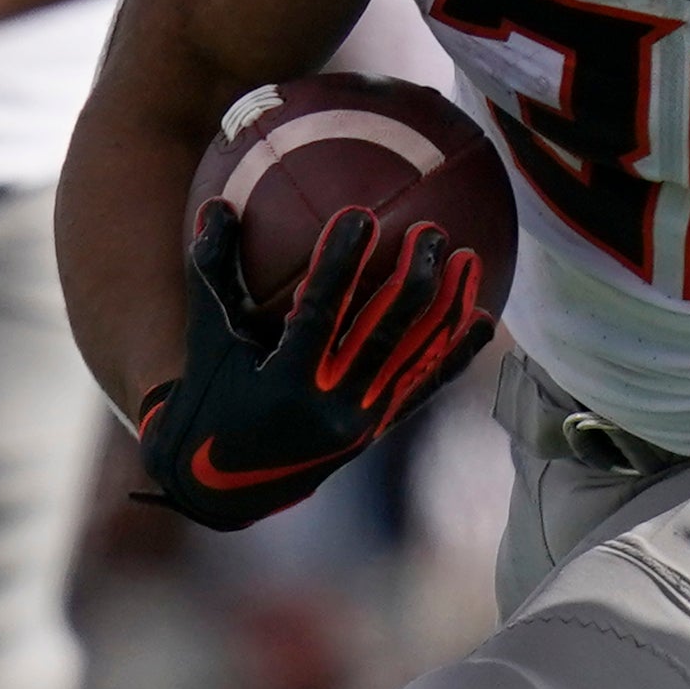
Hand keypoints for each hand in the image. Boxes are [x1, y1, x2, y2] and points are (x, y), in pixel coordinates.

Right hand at [134, 199, 493, 530]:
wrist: (224, 485)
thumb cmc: (211, 397)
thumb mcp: (205, 338)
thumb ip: (211, 271)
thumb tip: (216, 203)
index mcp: (284, 381)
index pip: (320, 312)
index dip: (341, 263)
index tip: (362, 215)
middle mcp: (331, 406)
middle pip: (384, 332)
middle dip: (414, 277)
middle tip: (430, 229)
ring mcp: (362, 422)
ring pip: (415, 357)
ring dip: (447, 306)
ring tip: (468, 257)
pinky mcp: (379, 430)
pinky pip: (424, 386)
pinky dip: (456, 353)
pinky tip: (484, 317)